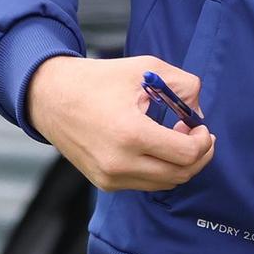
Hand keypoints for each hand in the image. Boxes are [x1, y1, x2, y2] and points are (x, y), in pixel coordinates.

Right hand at [27, 54, 216, 192]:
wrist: (51, 97)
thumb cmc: (99, 80)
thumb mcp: (147, 69)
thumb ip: (185, 86)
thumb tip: (199, 114)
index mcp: (131, 134)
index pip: (186, 154)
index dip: (203, 141)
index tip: (201, 126)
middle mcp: (119, 163)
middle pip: (180, 174)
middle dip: (199, 155)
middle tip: (198, 135)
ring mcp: (109, 177)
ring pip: (164, 183)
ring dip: (181, 164)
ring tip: (177, 137)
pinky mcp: (104, 183)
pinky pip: (145, 183)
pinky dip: (160, 169)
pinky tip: (157, 147)